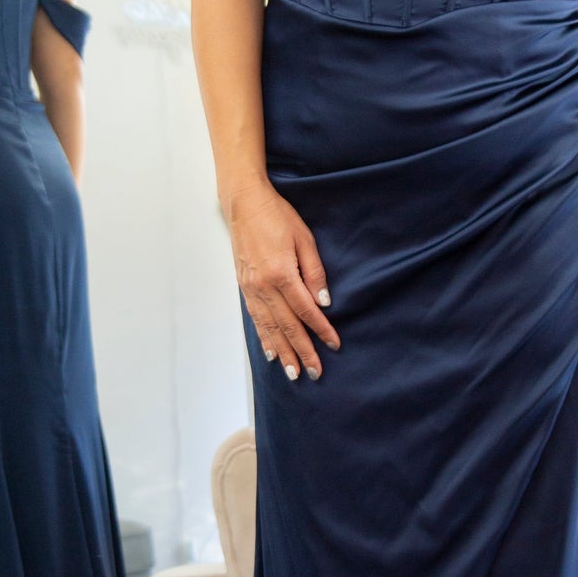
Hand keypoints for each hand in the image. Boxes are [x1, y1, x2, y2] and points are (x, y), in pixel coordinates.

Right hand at [226, 179, 339, 381]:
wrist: (244, 204)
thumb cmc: (277, 216)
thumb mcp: (304, 240)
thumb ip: (315, 273)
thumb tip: (323, 303)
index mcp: (282, 274)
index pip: (306, 311)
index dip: (321, 330)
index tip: (333, 345)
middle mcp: (264, 286)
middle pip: (287, 326)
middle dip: (302, 351)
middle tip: (313, 372)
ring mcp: (251, 288)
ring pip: (269, 327)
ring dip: (282, 352)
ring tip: (292, 372)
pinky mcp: (244, 286)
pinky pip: (255, 318)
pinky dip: (263, 337)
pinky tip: (271, 351)